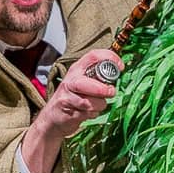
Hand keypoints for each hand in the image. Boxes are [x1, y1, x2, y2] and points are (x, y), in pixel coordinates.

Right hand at [22, 48, 121, 172]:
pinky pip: (86, 113)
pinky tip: (89, 113)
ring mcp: (67, 96)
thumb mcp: (84, 81)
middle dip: (102, 90)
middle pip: (87, 83)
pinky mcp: (67, 111)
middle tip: (111, 92)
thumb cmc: (73, 97)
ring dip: (99, 105)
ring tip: (98, 105)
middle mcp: (71, 80)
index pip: (93, 56)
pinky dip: (92, 114)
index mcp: (78, 69)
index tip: (121, 67)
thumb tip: (119, 72)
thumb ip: (99, 76)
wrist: (53, 117)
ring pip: (88, 102)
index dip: (110, 58)